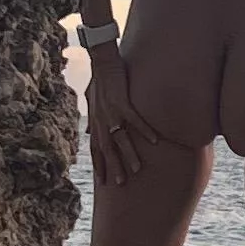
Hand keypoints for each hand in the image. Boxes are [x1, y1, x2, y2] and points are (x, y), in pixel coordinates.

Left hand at [81, 43, 149, 187]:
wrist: (101, 61)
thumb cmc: (98, 81)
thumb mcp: (91, 102)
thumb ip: (92, 119)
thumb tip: (89, 132)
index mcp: (96, 122)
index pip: (95, 149)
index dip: (99, 165)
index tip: (104, 182)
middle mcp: (101, 120)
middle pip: (106, 149)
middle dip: (113, 167)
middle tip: (120, 183)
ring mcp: (111, 112)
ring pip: (120, 139)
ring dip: (129, 155)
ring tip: (137, 169)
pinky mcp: (122, 102)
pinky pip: (134, 120)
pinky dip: (144, 131)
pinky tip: (155, 141)